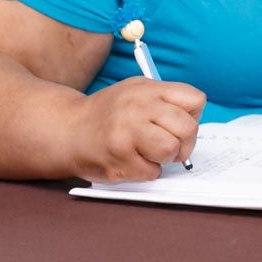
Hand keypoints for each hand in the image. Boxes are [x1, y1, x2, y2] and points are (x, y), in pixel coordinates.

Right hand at [66, 76, 204, 181]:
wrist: (66, 130)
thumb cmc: (108, 114)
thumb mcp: (136, 91)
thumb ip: (166, 100)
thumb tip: (193, 120)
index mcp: (147, 90)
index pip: (195, 100)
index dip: (193, 115)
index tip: (180, 123)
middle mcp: (138, 109)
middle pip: (188, 128)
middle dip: (185, 142)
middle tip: (170, 145)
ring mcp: (127, 135)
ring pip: (171, 150)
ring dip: (166, 158)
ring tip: (150, 153)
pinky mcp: (119, 160)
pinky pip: (151, 172)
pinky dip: (146, 171)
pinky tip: (131, 161)